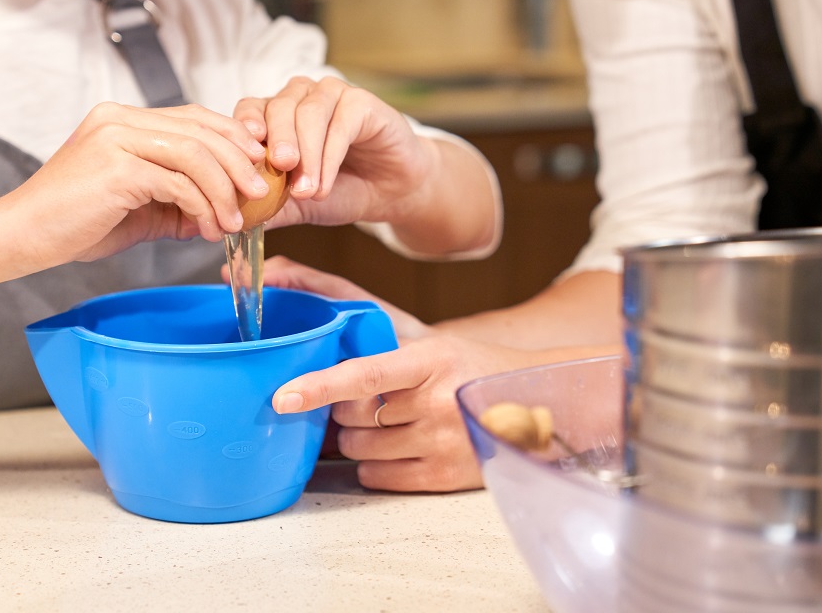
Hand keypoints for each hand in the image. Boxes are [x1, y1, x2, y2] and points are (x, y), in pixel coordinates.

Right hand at [0, 101, 273, 271]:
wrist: (21, 237)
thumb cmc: (74, 223)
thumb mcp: (137, 207)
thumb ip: (177, 201)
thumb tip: (223, 211)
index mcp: (122, 119)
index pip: (193, 116)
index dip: (232, 138)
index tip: (257, 166)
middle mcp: (119, 119)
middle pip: (201, 130)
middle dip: (239, 162)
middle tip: (260, 194)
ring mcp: (116, 139)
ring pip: (196, 154)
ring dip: (225, 189)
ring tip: (237, 220)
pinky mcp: (117, 168)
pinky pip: (178, 182)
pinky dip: (202, 206)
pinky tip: (210, 228)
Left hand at [232, 76, 437, 228]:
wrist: (391, 193)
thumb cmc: (341, 190)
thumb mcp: (298, 204)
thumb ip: (269, 209)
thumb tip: (234, 225)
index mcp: (277, 113)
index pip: (251, 109)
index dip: (244, 126)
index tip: (243, 153)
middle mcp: (302, 97)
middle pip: (279, 107)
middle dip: (278, 140)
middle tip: (280, 168)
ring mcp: (332, 95)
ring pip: (310, 113)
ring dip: (307, 153)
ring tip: (306, 190)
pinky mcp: (362, 102)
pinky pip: (342, 122)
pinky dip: (330, 155)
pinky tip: (326, 185)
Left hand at [258, 256, 507, 490]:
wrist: (538, 403)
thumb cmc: (472, 369)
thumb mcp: (435, 346)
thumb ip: (382, 349)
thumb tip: (319, 345)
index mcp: (430, 360)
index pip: (364, 375)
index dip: (319, 386)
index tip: (283, 396)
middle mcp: (436, 402)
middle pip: (352, 416)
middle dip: (346, 410)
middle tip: (369, 403)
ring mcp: (442, 442)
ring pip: (358, 448)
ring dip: (359, 438)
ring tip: (390, 424)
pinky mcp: (444, 476)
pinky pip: (377, 476)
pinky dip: (373, 465)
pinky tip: (397, 448)